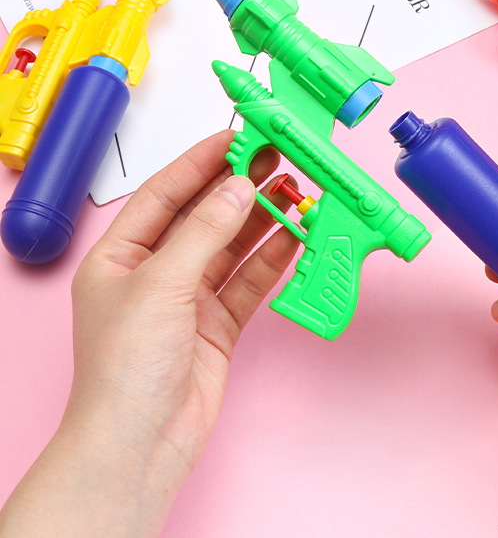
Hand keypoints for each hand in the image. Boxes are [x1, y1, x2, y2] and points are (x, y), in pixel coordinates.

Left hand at [0, 130, 299, 536]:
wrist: (144, 443)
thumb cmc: (126, 369)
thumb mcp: (162, 284)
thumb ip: (205, 231)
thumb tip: (239, 187)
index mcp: (121, 255)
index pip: (165, 193)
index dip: (201, 162)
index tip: (236, 137)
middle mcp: (155, 272)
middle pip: (204, 216)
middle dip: (239, 188)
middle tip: (276, 160)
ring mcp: (189, 297)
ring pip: (232, 246)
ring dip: (263, 220)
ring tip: (294, 193)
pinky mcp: (218, 322)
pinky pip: (250, 280)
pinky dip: (272, 259)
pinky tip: (294, 237)